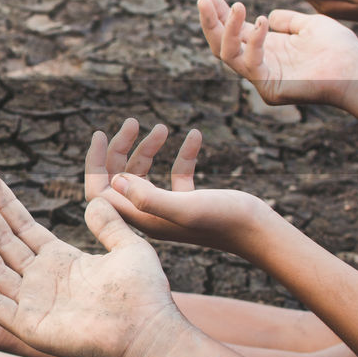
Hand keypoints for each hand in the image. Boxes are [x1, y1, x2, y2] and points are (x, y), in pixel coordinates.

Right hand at [0, 173, 177, 356]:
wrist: (147, 333)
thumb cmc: (144, 295)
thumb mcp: (129, 248)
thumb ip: (110, 225)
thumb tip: (97, 201)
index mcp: (61, 261)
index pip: (23, 227)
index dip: (4, 204)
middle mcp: (41, 280)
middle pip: (2, 240)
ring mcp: (31, 303)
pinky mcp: (27, 325)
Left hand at [81, 118, 267, 251]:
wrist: (263, 234)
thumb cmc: (226, 221)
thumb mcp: (185, 208)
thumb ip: (149, 198)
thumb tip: (117, 181)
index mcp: (141, 219)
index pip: (101, 192)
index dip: (94, 164)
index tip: (100, 133)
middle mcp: (150, 215)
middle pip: (120, 179)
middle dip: (121, 149)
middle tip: (133, 122)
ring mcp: (169, 209)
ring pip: (145, 175)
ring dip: (149, 149)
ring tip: (162, 127)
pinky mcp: (190, 203)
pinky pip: (177, 175)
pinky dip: (182, 155)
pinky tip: (194, 135)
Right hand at [198, 0, 357, 106]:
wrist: (356, 68)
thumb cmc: (339, 48)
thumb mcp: (309, 25)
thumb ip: (287, 20)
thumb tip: (268, 15)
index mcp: (266, 49)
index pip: (233, 30)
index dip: (219, 12)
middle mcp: (259, 64)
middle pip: (221, 43)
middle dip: (210, 21)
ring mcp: (261, 78)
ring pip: (227, 54)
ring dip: (226, 29)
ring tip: (235, 5)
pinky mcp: (268, 88)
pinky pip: (251, 62)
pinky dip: (254, 41)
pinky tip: (261, 21)